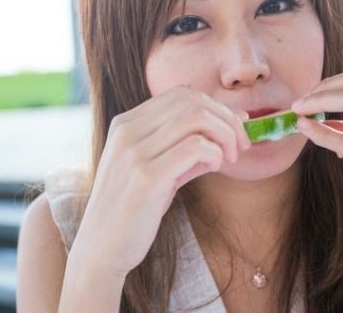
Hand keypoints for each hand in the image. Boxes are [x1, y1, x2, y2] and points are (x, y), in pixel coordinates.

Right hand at [70, 85, 250, 276]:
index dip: (215, 106)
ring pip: (196, 117)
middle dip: (227, 118)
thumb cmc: (131, 211)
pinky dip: (215, 153)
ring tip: (230, 158)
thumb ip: (181, 148)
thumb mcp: (152, 170)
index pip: (180, 93)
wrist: (101, 249)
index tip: (234, 127)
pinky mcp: (147, 177)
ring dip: (226, 134)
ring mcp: (135, 153)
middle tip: (241, 145)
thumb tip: (225, 131)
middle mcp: (127, 131)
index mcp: (126, 124)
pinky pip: (196, 147)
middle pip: (192, 100)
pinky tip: (214, 168)